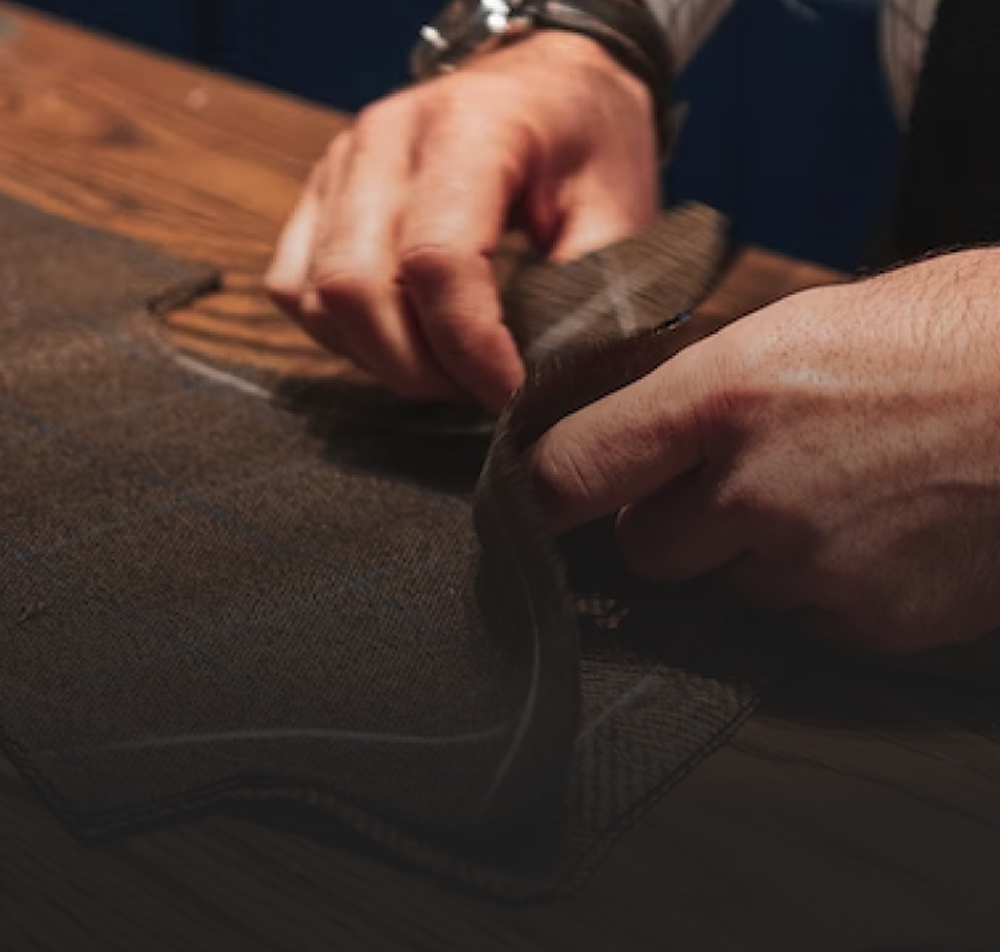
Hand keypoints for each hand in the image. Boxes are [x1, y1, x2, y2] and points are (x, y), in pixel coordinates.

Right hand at [265, 32, 660, 412]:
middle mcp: (387, 137)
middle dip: (418, 368)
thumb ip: (590, 289)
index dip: (471, 349)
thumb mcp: (619, 206)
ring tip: (446, 369)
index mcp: (471, 127)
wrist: (547, 84)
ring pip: (317, 295)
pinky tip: (399, 341)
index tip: (512, 393)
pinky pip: (293, 288)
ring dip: (379, 357)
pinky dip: (339, 335)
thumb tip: (552, 379)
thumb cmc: (586, 143)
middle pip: (358, 286)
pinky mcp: (318, 194)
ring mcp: (341, 163)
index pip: (438, 260)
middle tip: (478, 390)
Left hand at [529, 249, 999, 653]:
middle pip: (642, 548)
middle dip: (670, 524)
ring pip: (724, 587)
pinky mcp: (868, 623)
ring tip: (832, 496)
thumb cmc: (951, 336)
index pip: (574, 471)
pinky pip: (798, 619)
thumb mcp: (804, 328)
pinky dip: (817, 589)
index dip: (538, 495)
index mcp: (723, 396)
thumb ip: (706, 396)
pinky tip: (875, 534)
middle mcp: (754, 490)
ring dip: (750, 556)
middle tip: (730, 484)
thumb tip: (642, 441)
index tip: (524, 508)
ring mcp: (812, 567)